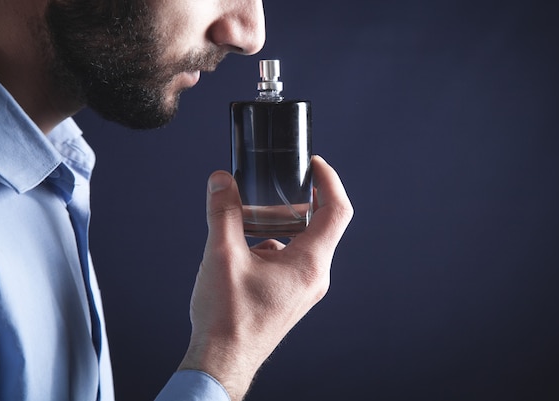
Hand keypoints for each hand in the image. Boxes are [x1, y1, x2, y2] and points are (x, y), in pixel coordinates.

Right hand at [178, 155, 352, 399]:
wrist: (222, 361)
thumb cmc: (228, 318)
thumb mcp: (222, 255)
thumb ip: (223, 212)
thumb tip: (221, 181)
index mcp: (309, 264)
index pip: (337, 211)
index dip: (329, 181)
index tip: (315, 164)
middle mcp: (314, 276)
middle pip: (320, 225)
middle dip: (298, 201)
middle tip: (278, 184)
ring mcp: (304, 289)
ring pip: (302, 243)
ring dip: (280, 224)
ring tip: (249, 217)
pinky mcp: (290, 296)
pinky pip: (290, 260)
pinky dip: (272, 245)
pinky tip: (243, 250)